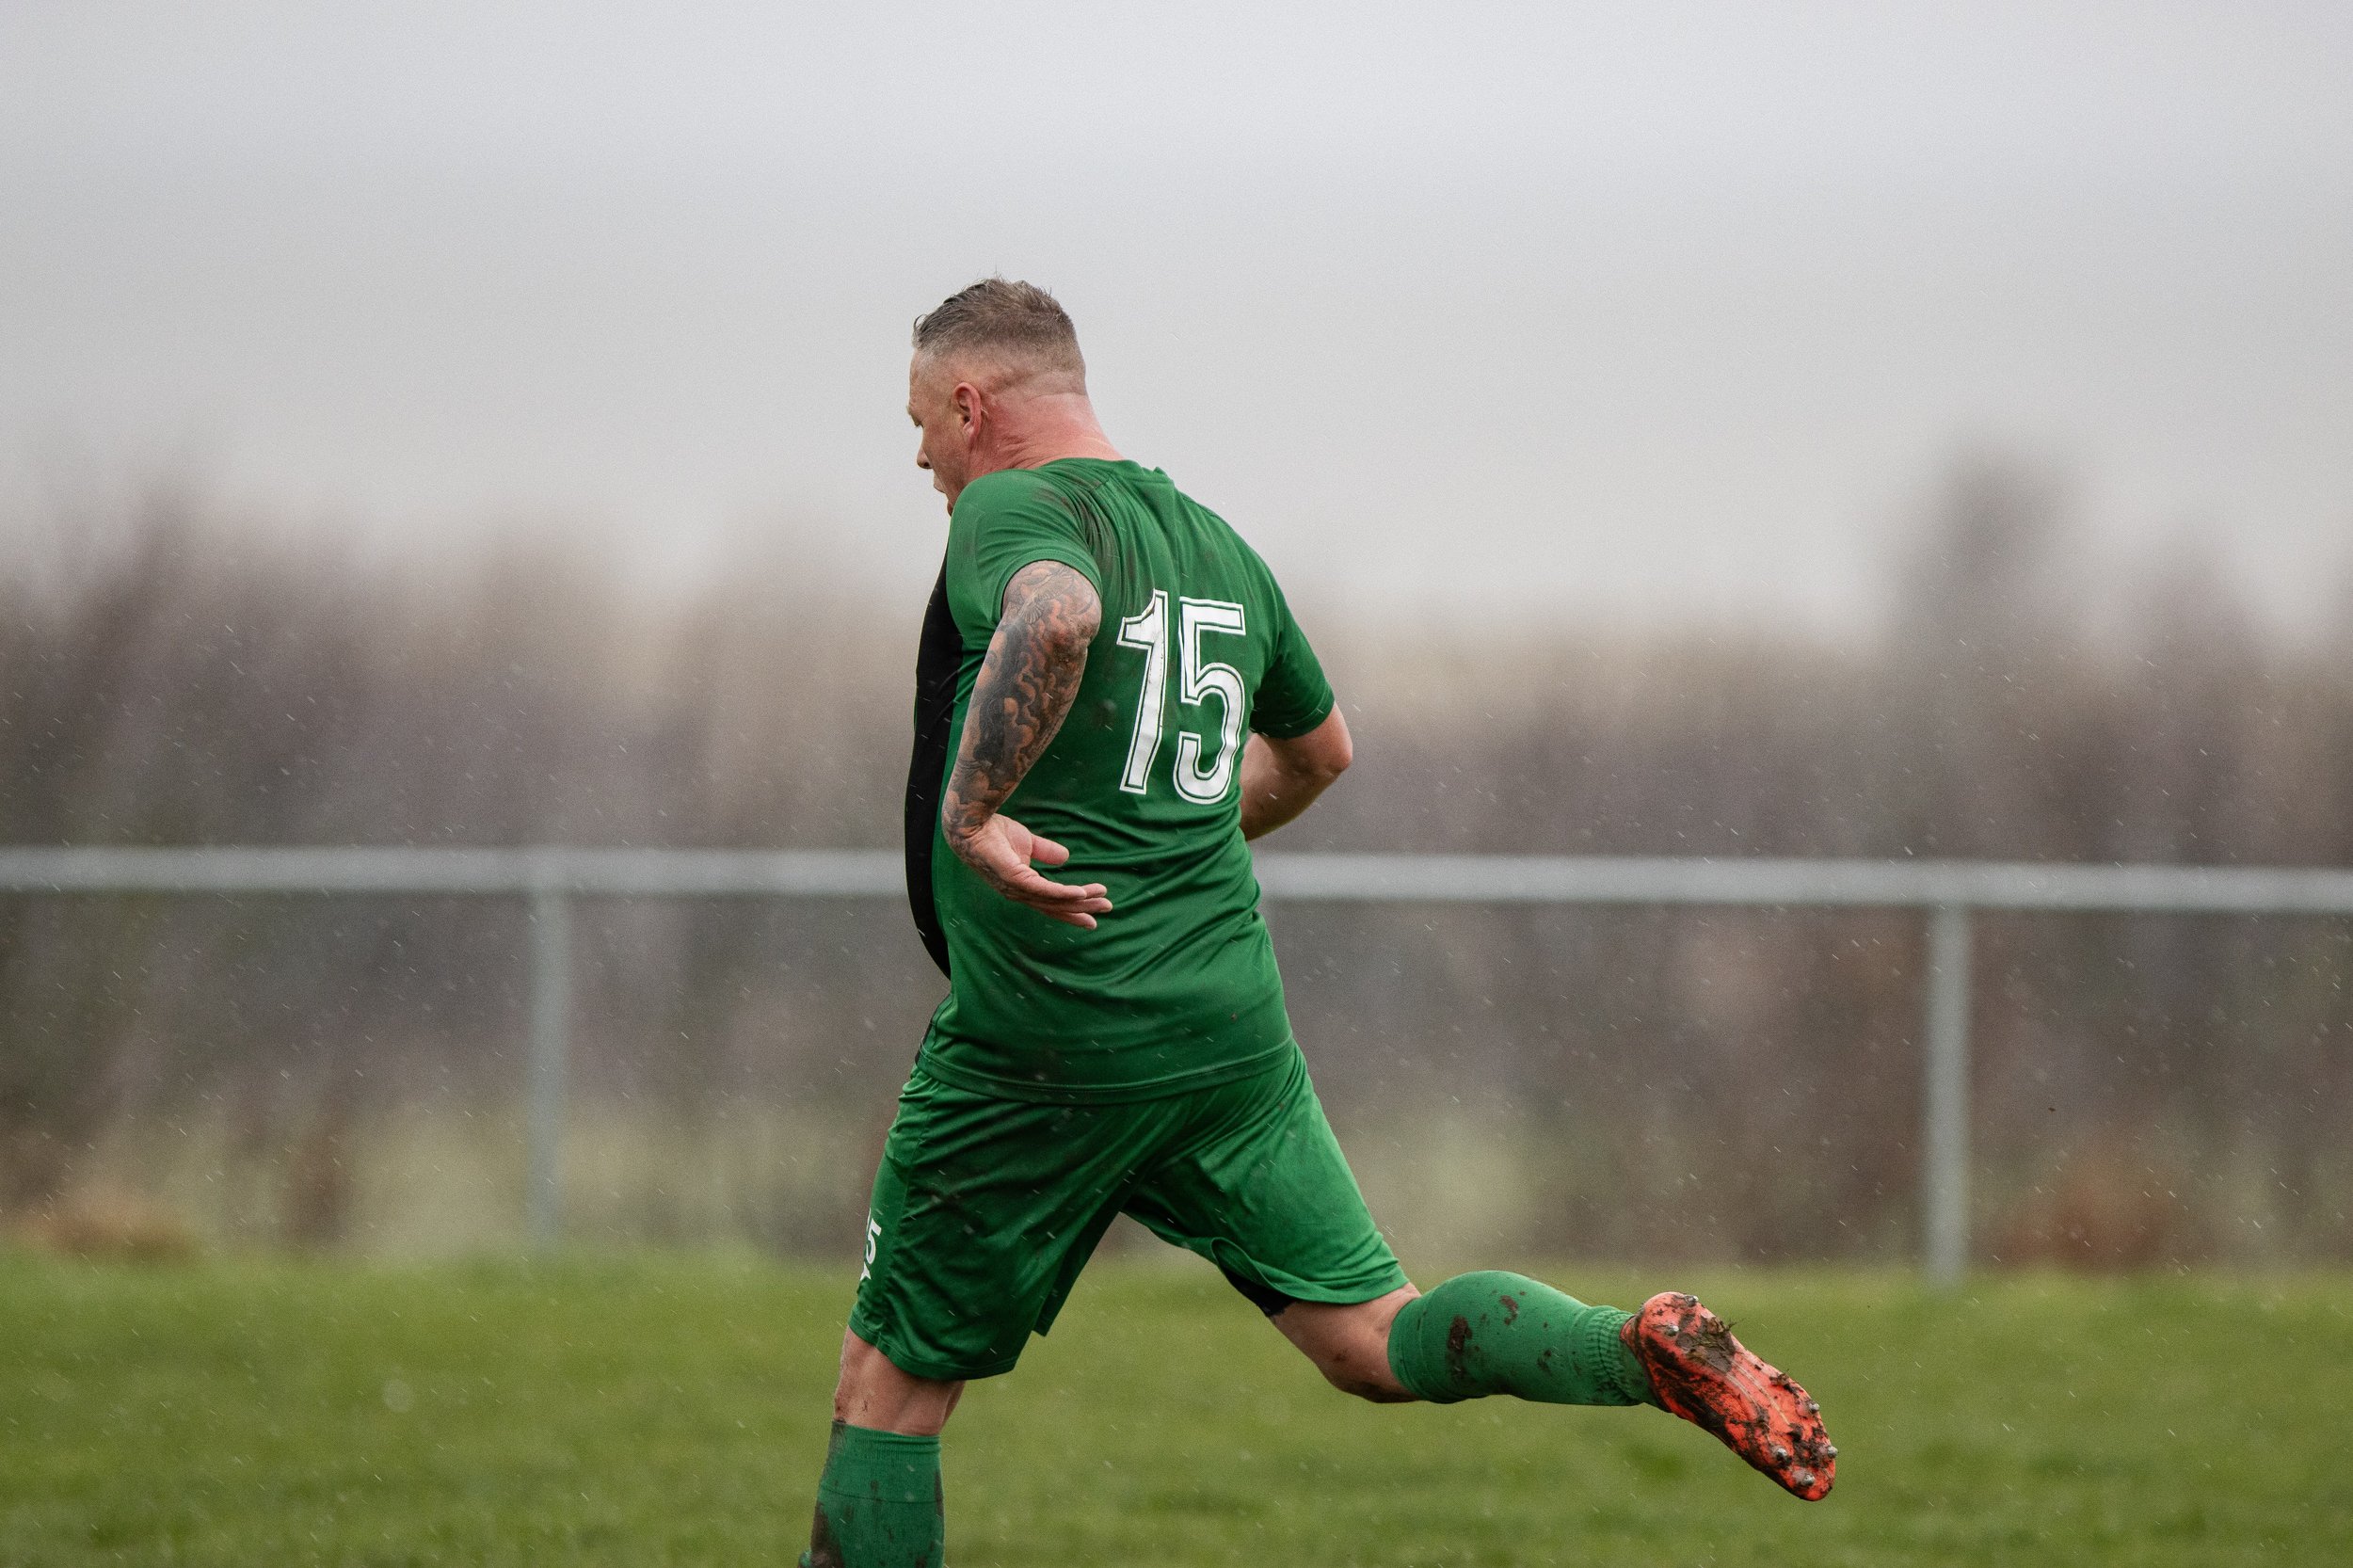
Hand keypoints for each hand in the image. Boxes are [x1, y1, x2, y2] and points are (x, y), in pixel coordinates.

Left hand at [947, 813, 1113, 928]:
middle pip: (1056, 907)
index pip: (1050, 903)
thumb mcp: (1028, 842)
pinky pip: (1044, 890)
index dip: (1072, 909)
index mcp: (1021, 887)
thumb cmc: (994, 831)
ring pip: (1054, 900)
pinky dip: (1063, 893)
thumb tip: (1066, 858)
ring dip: (1080, 901)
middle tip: (1106, 910)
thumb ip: (1046, 852)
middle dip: (1082, 910)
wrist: (973, 821)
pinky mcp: (1014, 878)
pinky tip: (1081, 893)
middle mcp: (1018, 893)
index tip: (1091, 916)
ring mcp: (1015, 888)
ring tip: (1102, 898)